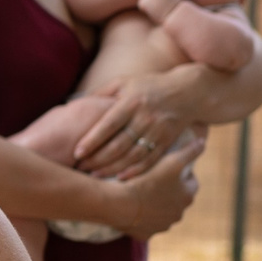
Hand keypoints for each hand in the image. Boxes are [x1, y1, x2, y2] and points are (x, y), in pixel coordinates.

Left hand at [69, 73, 192, 178]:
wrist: (189, 92)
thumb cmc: (147, 86)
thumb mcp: (124, 82)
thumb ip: (101, 93)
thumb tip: (73, 104)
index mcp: (132, 101)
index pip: (109, 123)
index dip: (92, 139)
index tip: (77, 152)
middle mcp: (145, 117)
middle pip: (119, 144)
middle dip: (98, 159)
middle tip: (80, 168)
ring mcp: (158, 130)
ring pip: (132, 156)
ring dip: (112, 168)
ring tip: (93, 176)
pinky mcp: (167, 141)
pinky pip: (149, 160)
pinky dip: (134, 171)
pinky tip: (118, 179)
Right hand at [108, 137, 202, 239]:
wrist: (120, 203)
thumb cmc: (147, 180)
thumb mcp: (172, 160)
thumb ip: (190, 151)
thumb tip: (204, 142)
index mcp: (187, 197)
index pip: (192, 184)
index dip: (183, 175)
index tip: (171, 168)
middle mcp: (178, 215)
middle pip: (177, 200)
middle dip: (169, 192)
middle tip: (154, 180)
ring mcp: (161, 227)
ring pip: (162, 214)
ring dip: (156, 206)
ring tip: (142, 194)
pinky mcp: (145, 235)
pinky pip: (145, 226)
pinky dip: (141, 219)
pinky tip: (132, 209)